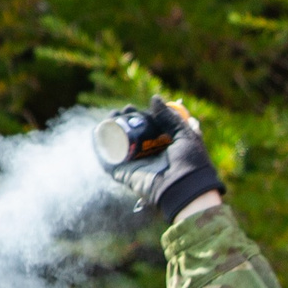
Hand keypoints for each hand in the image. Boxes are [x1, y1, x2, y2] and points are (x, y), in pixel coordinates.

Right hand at [95, 96, 223, 221]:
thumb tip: (154, 99)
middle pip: (131, 134)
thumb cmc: (190, 163)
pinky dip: (99, 145)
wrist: (185, 188)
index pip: (147, 128)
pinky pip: (107, 159)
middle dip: (125, 119)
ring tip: (112, 116)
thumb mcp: (185, 134)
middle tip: (124, 111)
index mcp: (163, 146)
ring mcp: (135, 165)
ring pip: (118, 143)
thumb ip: (171, 117)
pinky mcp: (124, 174)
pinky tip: (98, 131)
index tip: (134, 107)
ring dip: (111, 128)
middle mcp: (148, 155)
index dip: (139, 116)